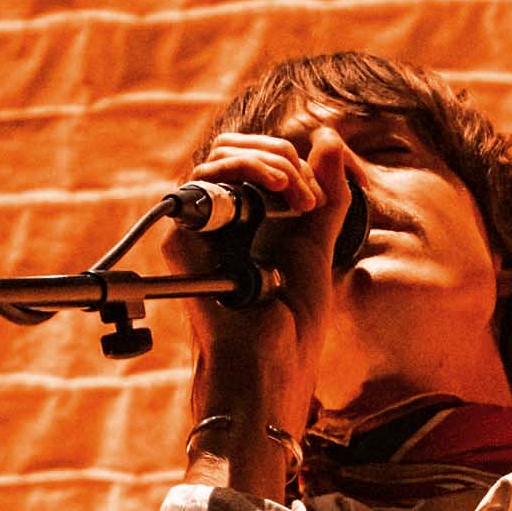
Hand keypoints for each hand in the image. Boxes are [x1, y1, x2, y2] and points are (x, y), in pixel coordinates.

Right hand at [175, 128, 359, 465]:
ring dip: (268, 162)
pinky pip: (201, 185)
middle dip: (280, 157)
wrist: (272, 373)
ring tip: (297, 195)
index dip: (290, 163)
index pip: (256, 161)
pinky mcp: (182, 245)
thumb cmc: (291, 329)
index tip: (318, 197)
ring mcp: (199, 233)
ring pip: (219, 158)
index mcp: (249, 224)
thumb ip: (326, 196)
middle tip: (308, 196)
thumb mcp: (317, 249)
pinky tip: (277, 194)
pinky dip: (244, 173)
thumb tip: (329, 137)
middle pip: (234, 150)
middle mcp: (220, 224)